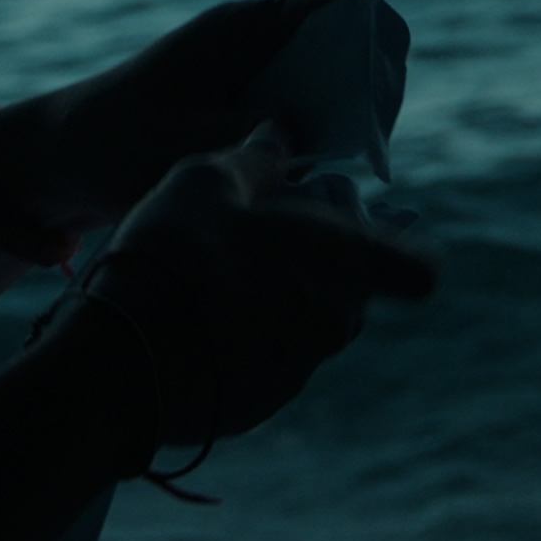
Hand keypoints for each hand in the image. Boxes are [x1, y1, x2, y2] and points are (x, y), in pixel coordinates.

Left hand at [0, 0, 344, 234]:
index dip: (370, 37)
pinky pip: (300, 123)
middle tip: (373, 141)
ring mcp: (252, 81)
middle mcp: (254, 45)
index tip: (388, 84)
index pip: (331, 9)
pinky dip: (313, 147)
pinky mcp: (245, 118)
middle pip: (339, 51)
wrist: (63, 164)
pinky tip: (311, 182)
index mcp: (242, 26)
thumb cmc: (117, 141)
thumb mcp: (189, 141)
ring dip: (338, 125)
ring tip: (344, 165)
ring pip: (324, 92)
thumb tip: (311, 136)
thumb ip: (252, 134)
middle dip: (363, 91)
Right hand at [50, 126, 438, 446]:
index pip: (418, 268)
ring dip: (281, 294)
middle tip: (260, 226)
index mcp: (342, 263)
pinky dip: (247, 336)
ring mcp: (297, 370)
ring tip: (218, 269)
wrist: (121, 362)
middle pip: (352, 284)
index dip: (398, 244)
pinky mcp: (257, 403)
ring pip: (309, 321)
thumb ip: (255, 159)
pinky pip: (268, 357)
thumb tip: (278, 138)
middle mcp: (334, 323)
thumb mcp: (207, 179)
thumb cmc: (176, 256)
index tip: (362, 224)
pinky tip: (195, 316)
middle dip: (320, 254)